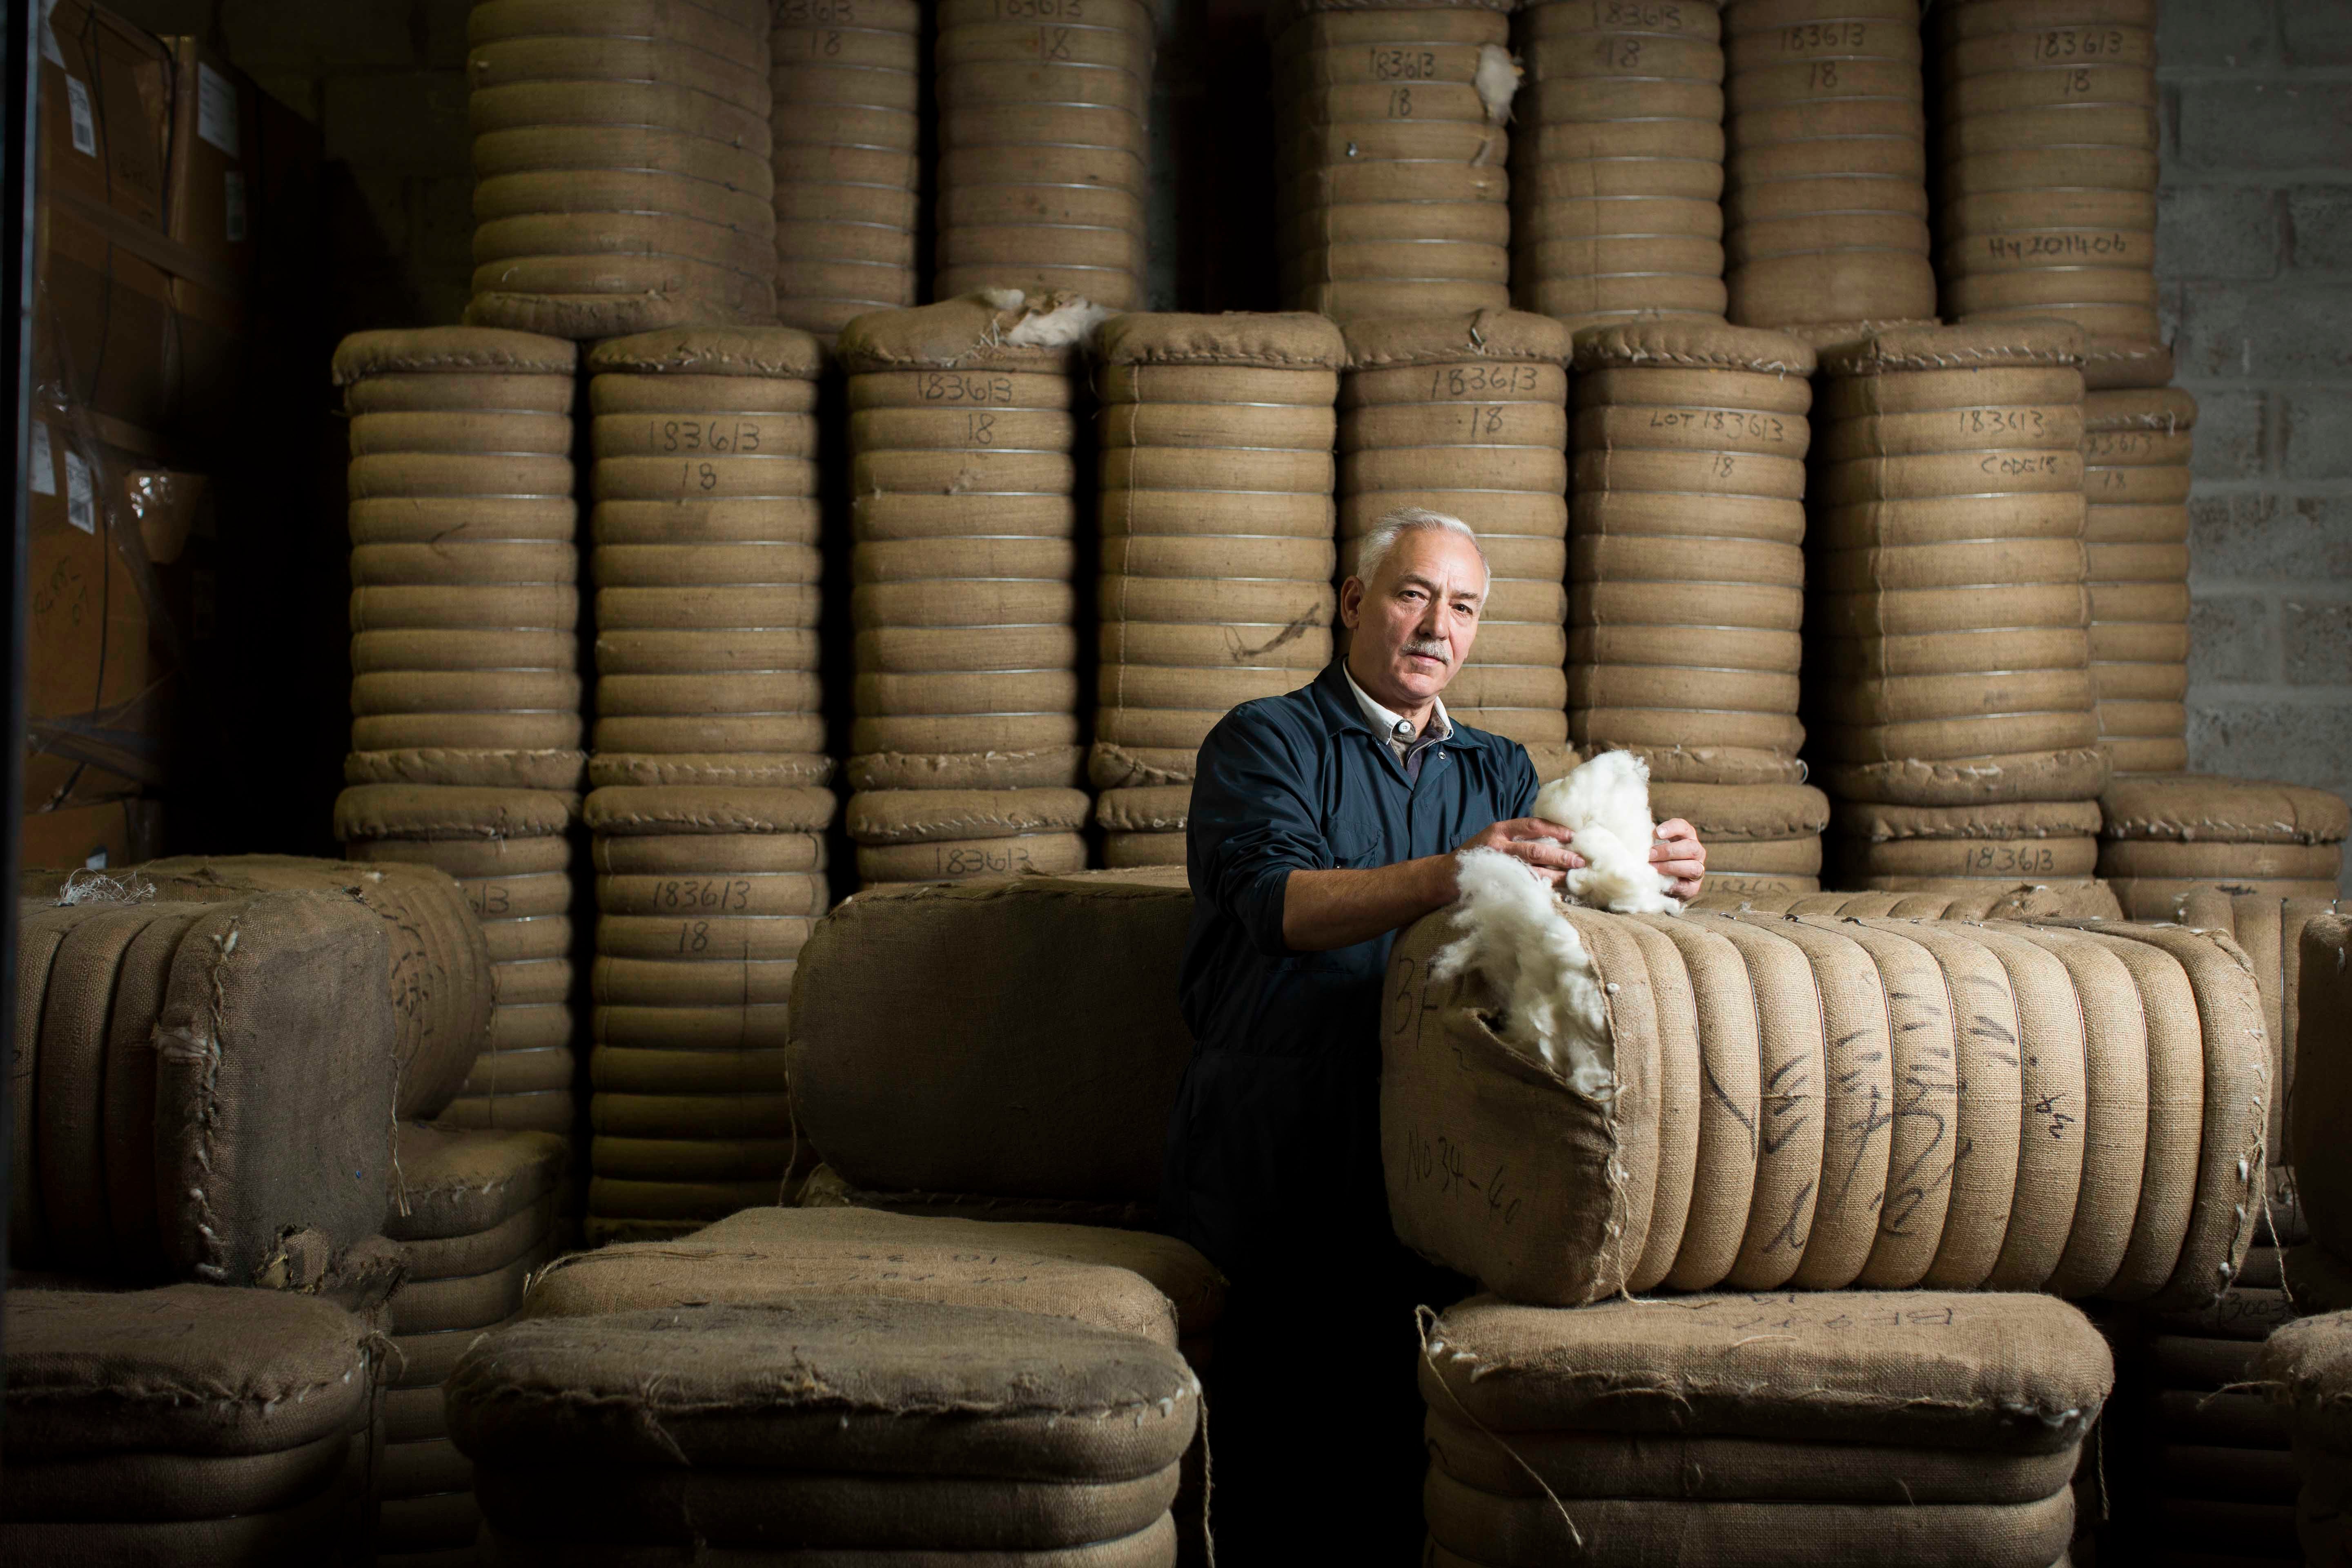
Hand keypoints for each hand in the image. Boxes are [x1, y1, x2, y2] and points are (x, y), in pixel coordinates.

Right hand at [1456, 817, 1584, 887]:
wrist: (1446, 875)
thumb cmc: (1477, 854)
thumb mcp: (1494, 837)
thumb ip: (1516, 836)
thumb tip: (1551, 839)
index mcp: (1500, 830)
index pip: (1533, 825)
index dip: (1555, 830)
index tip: (1572, 836)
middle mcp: (1499, 846)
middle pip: (1536, 850)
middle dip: (1560, 856)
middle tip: (1579, 861)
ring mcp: (1497, 867)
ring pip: (1532, 871)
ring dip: (1555, 875)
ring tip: (1571, 877)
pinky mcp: (1496, 885)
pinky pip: (1523, 887)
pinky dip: (1540, 889)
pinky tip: (1554, 890)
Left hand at [1651, 818, 1704, 899]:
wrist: (1661, 882)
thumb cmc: (1656, 857)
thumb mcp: (1654, 845)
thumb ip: (1650, 841)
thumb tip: (1637, 839)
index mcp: (1686, 836)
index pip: (1683, 827)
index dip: (1671, 828)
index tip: (1656, 833)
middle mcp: (1696, 851)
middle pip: (1691, 848)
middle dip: (1668, 851)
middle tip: (1650, 855)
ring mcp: (1698, 869)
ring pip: (1692, 867)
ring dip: (1670, 867)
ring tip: (1653, 868)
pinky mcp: (1693, 887)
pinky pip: (1687, 886)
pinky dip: (1673, 885)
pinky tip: (1660, 882)